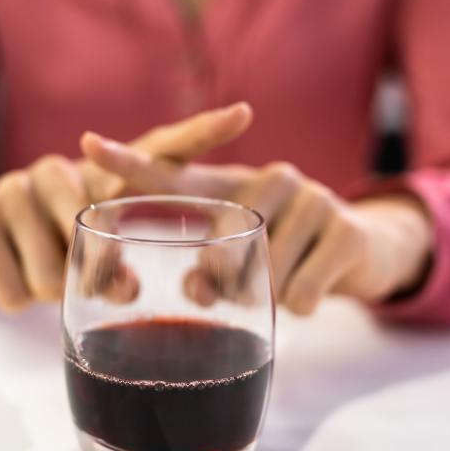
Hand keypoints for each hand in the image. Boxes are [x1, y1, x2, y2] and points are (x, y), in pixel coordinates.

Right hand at [0, 103, 252, 311]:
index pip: (158, 150)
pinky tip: (11, 282)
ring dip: (50, 291)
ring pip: (52, 272)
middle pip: (94, 235)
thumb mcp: (89, 254)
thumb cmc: (51, 249)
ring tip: (42, 275)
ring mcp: (15, 189)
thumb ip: (118, 267)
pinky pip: (13, 289)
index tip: (244, 114)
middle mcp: (62, 171)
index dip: (201, 133)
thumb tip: (130, 293)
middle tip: (95, 285)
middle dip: (95, 276)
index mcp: (103, 178)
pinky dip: (15, 300)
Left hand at [81, 135, 432, 314]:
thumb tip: (192, 288)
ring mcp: (313, 199)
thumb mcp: (242, 261)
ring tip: (286, 278)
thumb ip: (205, 275)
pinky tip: (313, 288)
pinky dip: (302, 307)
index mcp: (232, 188)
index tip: (87, 143)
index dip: (130, 162)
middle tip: (239, 287)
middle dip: (223, 285)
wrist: (362, 248)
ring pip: (263, 278)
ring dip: (266, 298)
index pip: (174, 176)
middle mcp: (270, 180)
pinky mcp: (346, 231)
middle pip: (220, 250)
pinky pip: (301, 296)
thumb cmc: (283, 254)